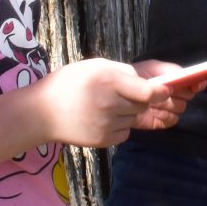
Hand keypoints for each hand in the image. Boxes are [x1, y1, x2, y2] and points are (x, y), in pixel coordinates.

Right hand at [36, 58, 183, 147]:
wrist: (40, 113)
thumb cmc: (69, 83)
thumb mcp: (96, 66)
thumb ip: (123, 71)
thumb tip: (147, 81)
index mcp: (110, 81)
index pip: (149, 93)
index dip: (162, 92)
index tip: (166, 90)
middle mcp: (110, 104)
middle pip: (143, 105)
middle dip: (141, 100)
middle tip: (124, 95)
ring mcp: (106, 124)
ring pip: (134, 119)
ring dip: (129, 112)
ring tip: (106, 106)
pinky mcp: (103, 140)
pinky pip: (124, 132)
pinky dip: (120, 126)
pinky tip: (101, 118)